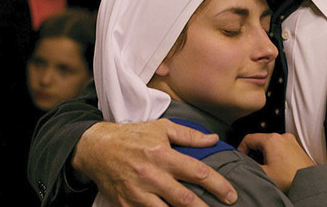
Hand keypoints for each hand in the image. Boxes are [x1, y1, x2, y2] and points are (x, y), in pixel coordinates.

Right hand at [72, 119, 237, 206]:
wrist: (96, 147)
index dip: (218, 185)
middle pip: (184, 198)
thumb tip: (214, 139)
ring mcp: (137, 193)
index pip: (197, 172)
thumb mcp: (161, 128)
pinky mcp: (126, 205)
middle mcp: (151, 175)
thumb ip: (189, 135)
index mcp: (162, 154)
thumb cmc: (132, 136)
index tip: (231, 195)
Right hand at [238, 133, 314, 191]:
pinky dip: (275, 157)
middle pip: (260, 141)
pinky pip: (280, 149)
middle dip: (253, 154)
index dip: (240, 149)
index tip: (240, 159)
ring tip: (265, 170)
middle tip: (252, 166)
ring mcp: (291, 142)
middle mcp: (282, 137)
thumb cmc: (290, 179)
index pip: (248, 138)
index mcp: (272, 139)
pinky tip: (276, 169)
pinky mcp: (297, 149)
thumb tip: (242, 163)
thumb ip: (248, 165)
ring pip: (270, 146)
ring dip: (264, 156)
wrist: (310, 184)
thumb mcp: (262, 173)